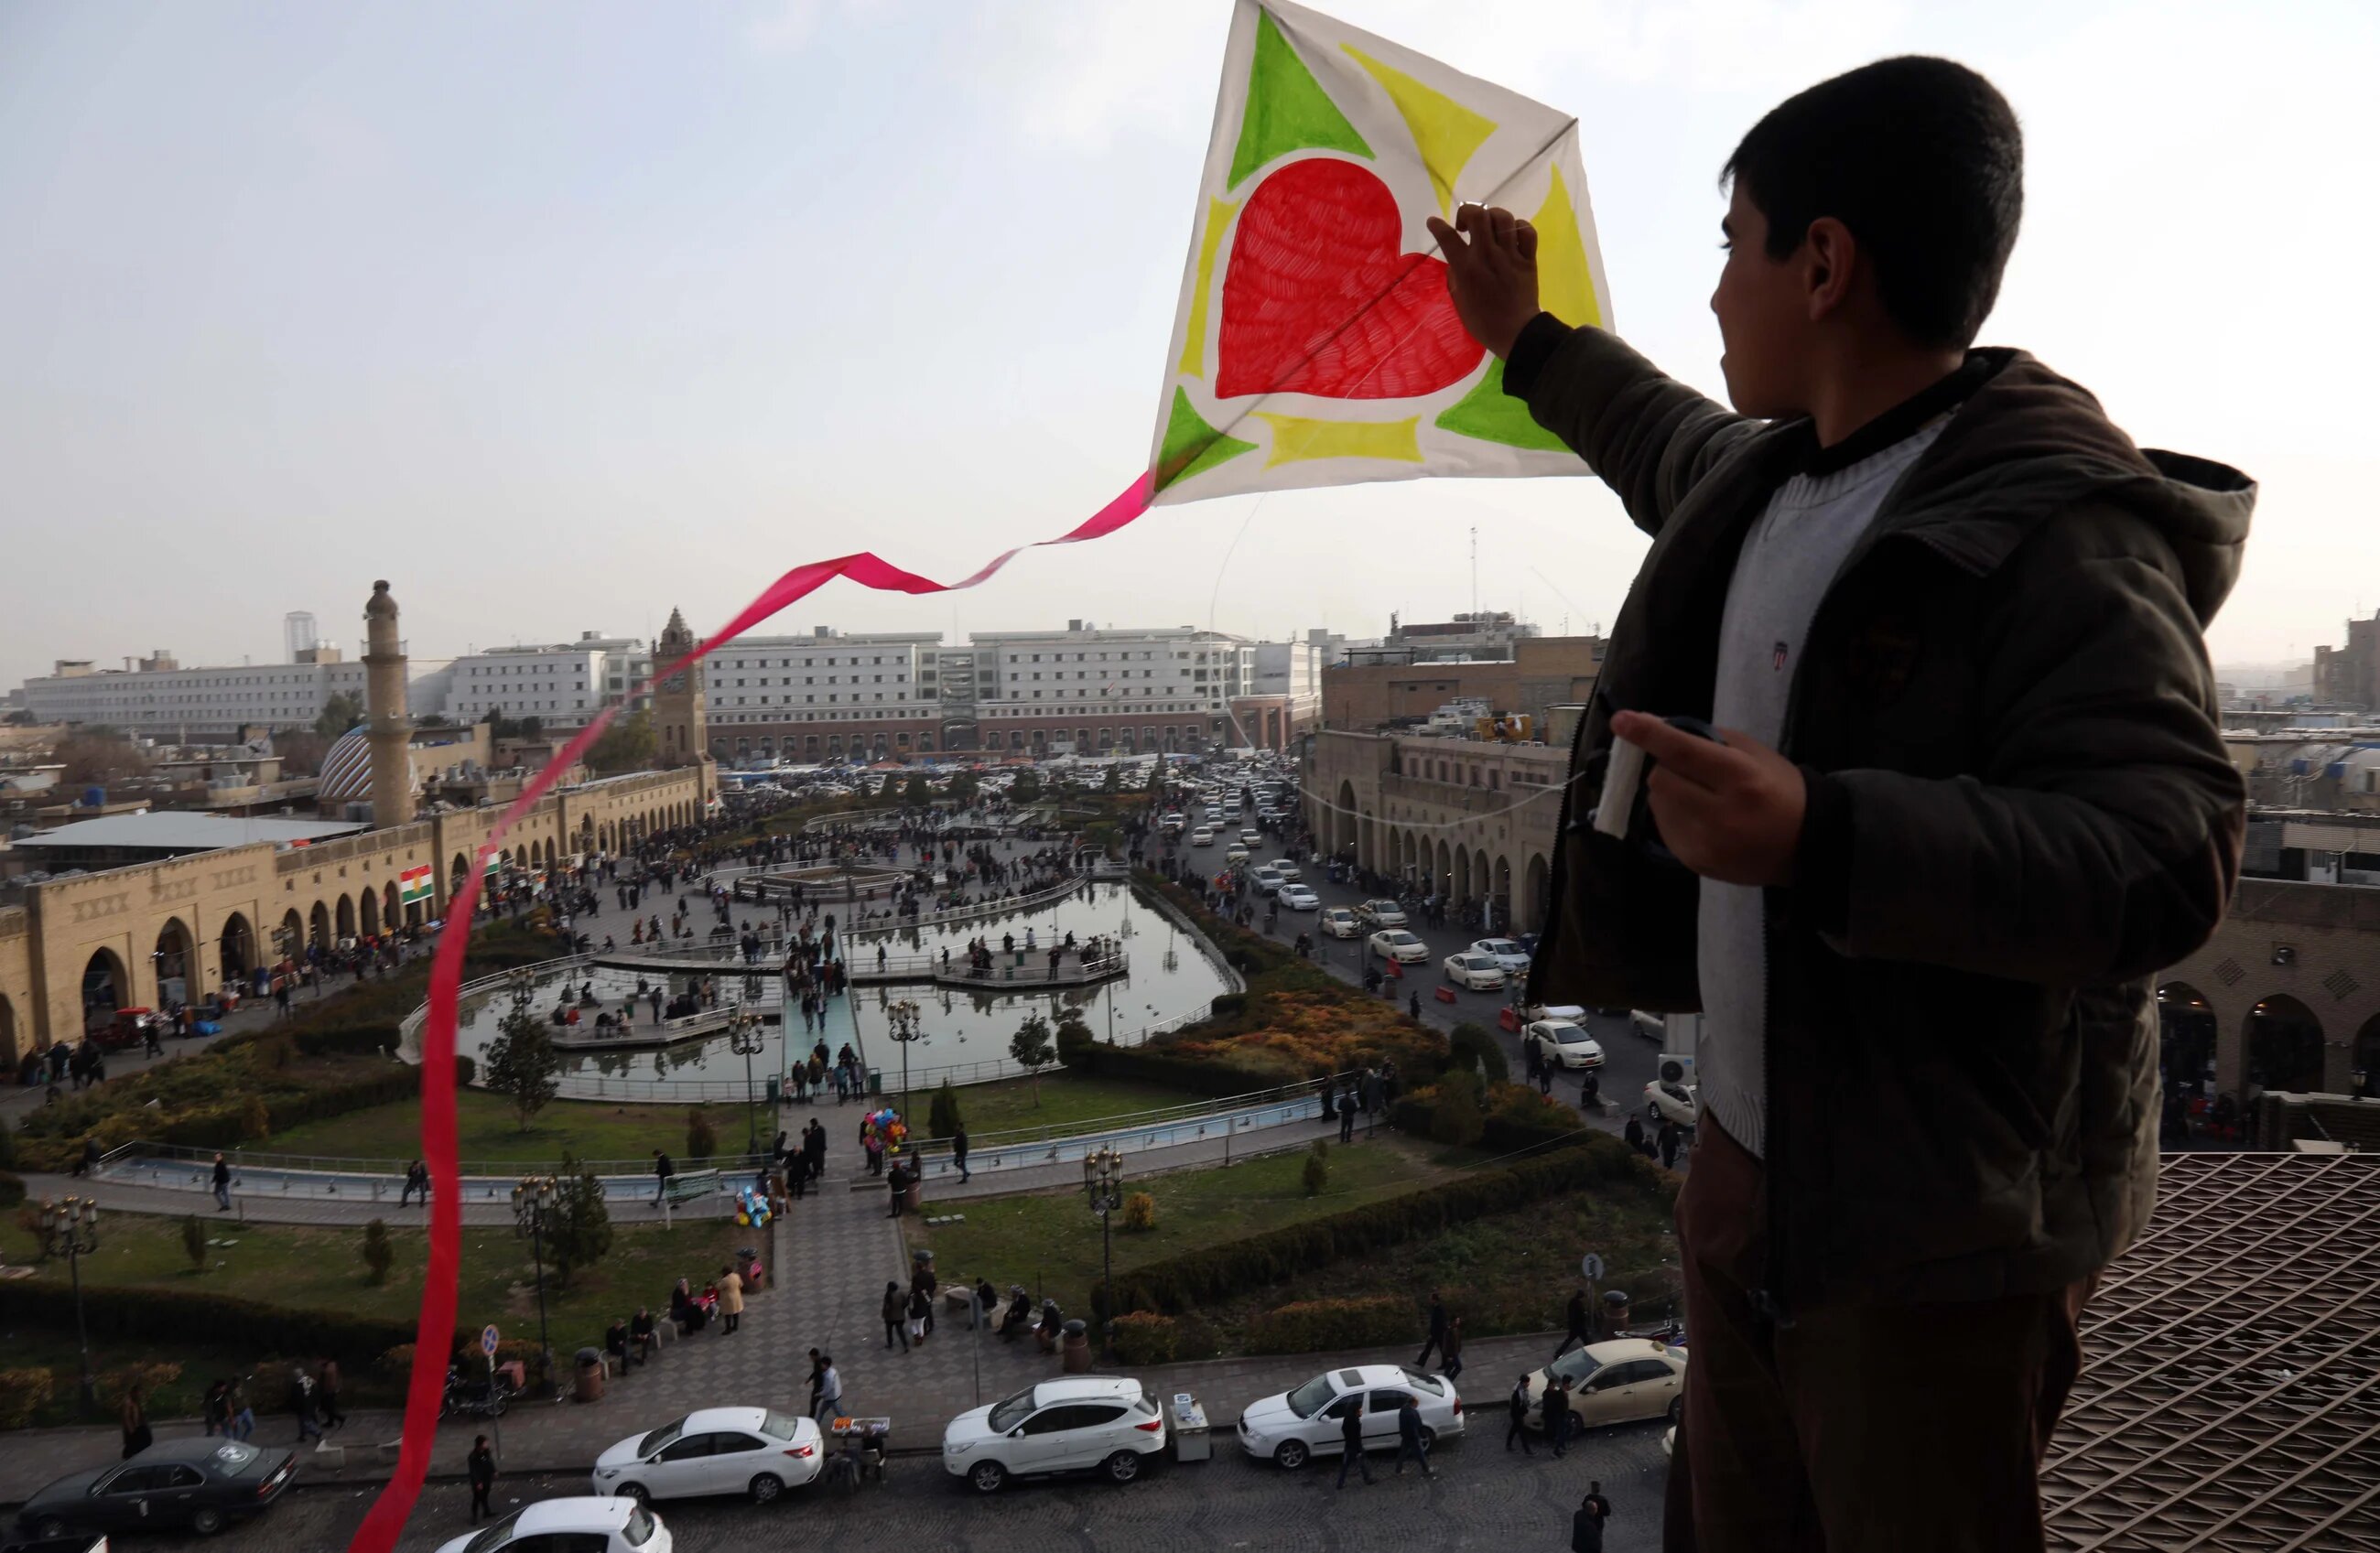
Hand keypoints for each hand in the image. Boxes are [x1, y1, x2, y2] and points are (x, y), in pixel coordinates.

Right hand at [1425, 203, 1540, 357]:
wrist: (1516, 332)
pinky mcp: (1528, 259)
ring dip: (1492, 217)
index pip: (1447, 237)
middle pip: (1478, 215)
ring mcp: (1510, 255)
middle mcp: (1487, 255)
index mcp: (1467, 268)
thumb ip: (1455, 277)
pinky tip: (1512, 235)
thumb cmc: (1483, 322)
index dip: (1436, 225)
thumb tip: (1456, 262)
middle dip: (1467, 212)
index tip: (1433, 222)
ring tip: (1489, 228)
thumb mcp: (1459, 301)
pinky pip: (1527, 231)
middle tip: (1466, 225)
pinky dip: (1519, 228)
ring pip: (1503, 218)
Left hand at [1610, 712, 1805, 886]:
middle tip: (1688, 767)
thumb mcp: (1754, 754)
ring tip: (1698, 794)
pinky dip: (1671, 813)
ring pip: (1657, 803)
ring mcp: (1704, 844)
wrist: (1806, 846)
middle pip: (1661, 779)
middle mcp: (1720, 815)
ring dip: (1667, 790)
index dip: (1649, 735)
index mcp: (1741, 780)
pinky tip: (1698, 815)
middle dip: (1666, 766)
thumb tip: (1657, 728)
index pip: (1683, 752)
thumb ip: (1707, 740)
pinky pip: (1662, 826)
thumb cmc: (1780, 790)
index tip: (1620, 721)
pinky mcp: (1693, 862)